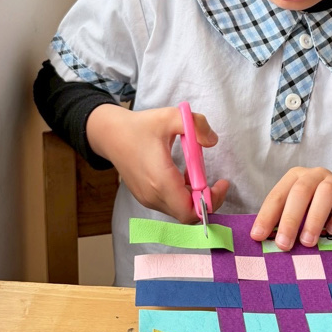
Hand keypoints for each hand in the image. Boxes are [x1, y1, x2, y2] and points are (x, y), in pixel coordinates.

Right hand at [86, 104, 228, 221]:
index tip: (221, 184)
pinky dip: (182, 195)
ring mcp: (147, 199)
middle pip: (187, 214)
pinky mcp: (145, 197)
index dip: (210, 202)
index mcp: (160, 180)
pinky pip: (170, 204)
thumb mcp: (171, 116)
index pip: (189, 211)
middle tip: (215, 182)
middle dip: (206, 200)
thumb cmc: (140, 126)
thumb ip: (196, 124)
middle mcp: (153, 196)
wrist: (110, 135)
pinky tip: (183, 175)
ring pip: (179, 210)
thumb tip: (212, 140)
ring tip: (197, 173)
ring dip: (194, 197)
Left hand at [250, 166, 331, 250]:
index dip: (267, 216)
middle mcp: (315, 175)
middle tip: (284, 244)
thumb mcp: (298, 213)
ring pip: (325, 192)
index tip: (258, 237)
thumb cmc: (317, 211)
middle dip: (290, 219)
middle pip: (300, 192)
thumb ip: (283, 222)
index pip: (278, 195)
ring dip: (314, 218)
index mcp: (295, 177)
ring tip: (307, 242)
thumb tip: (262, 241)